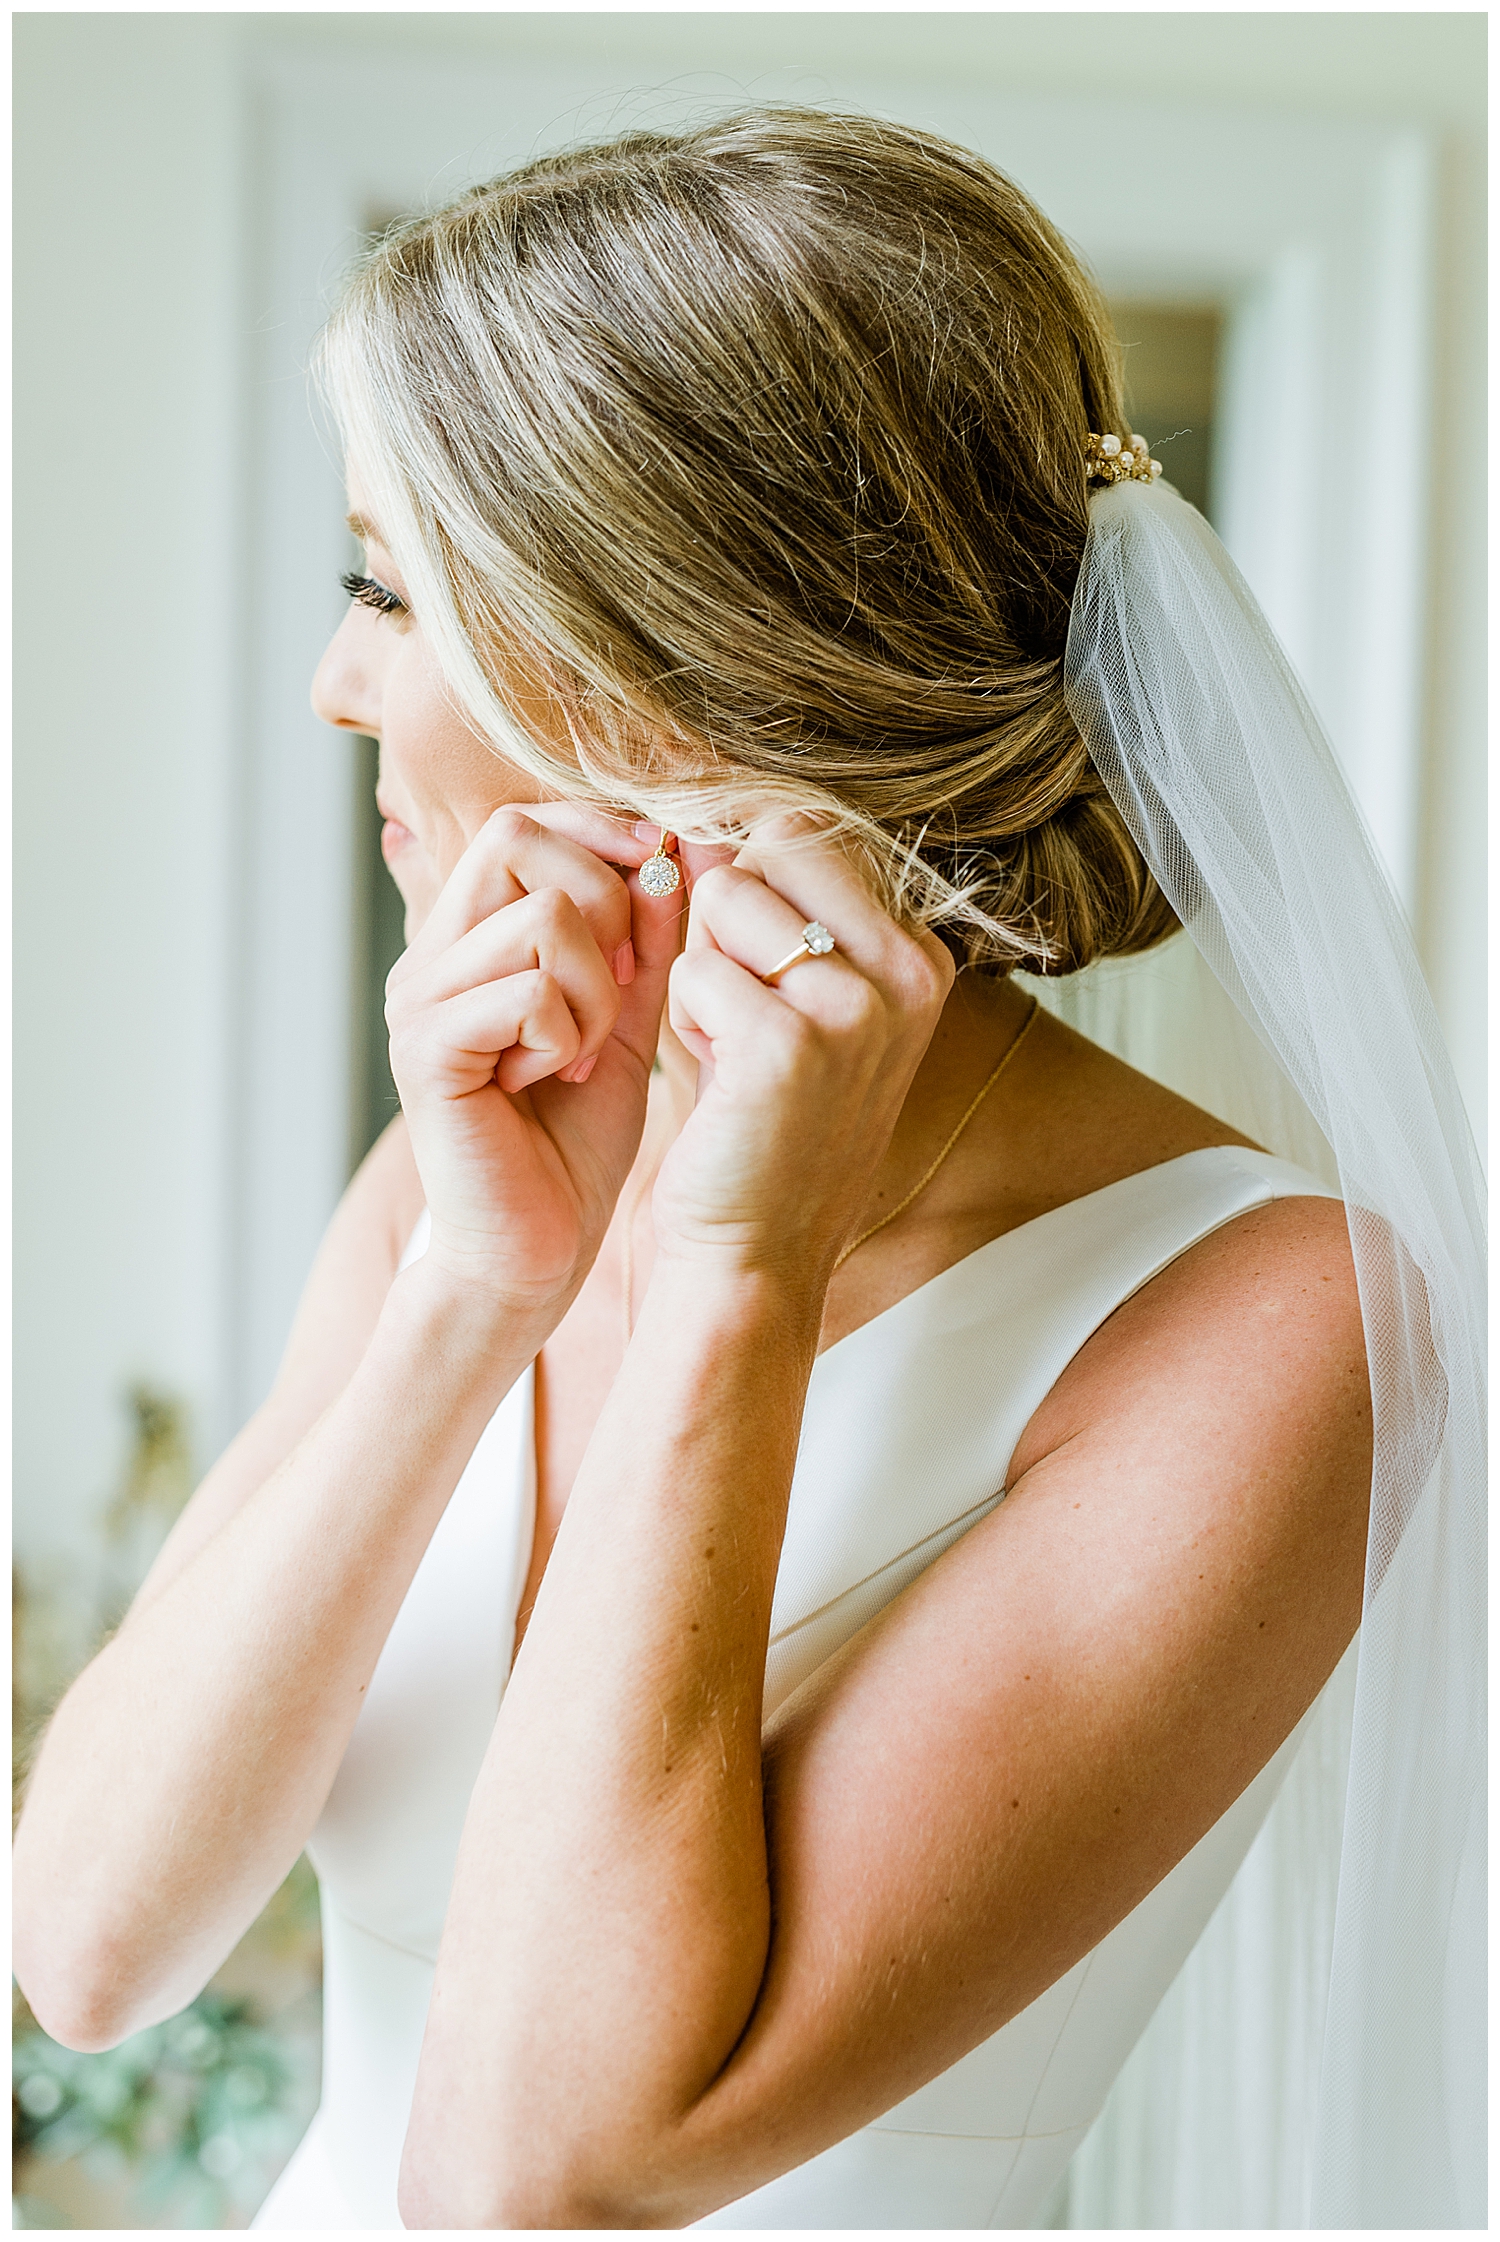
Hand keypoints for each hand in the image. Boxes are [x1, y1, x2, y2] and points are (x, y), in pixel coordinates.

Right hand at [384, 805, 683, 1305]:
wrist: (537, 1247)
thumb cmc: (577, 1138)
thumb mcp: (629, 1017)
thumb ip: (647, 936)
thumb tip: (679, 844)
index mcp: (469, 938)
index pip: (522, 822)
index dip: (599, 832)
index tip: (658, 879)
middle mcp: (431, 957)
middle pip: (518, 837)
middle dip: (604, 903)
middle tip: (615, 989)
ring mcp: (420, 1000)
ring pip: (539, 914)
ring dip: (594, 986)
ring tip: (583, 1049)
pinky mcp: (426, 1051)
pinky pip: (524, 989)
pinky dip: (566, 1031)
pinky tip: (553, 1078)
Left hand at [658, 824, 953, 1286]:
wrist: (759, 1250)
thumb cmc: (766, 1122)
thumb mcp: (791, 1000)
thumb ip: (763, 901)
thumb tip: (701, 818)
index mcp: (922, 955)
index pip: (809, 833)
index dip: (753, 886)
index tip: (762, 974)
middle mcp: (908, 972)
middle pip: (771, 847)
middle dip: (726, 918)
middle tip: (744, 1012)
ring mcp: (858, 1007)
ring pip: (725, 899)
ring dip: (703, 969)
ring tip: (734, 1046)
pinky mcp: (792, 1044)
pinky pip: (693, 969)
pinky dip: (686, 1020)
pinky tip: (721, 1078)